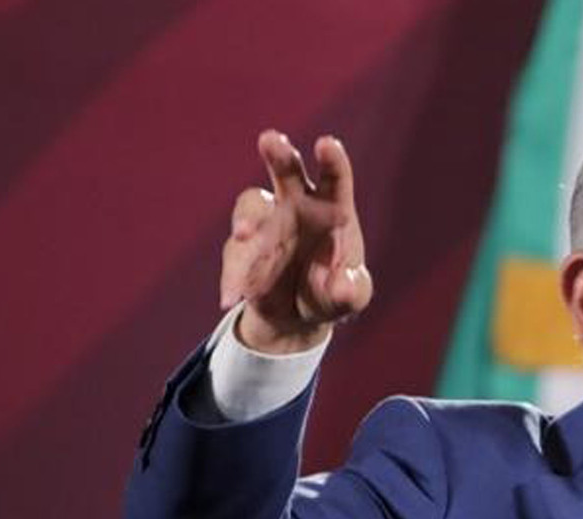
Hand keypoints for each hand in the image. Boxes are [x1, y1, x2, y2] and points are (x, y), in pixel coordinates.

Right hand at [220, 130, 373, 352]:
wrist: (299, 315)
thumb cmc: (333, 292)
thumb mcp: (351, 296)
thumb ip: (351, 290)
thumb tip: (342, 285)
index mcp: (332, 207)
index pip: (335, 177)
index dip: (332, 159)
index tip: (327, 143)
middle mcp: (297, 205)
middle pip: (287, 171)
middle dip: (279, 153)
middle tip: (270, 139)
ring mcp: (266, 223)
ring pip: (251, 205)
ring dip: (246, 216)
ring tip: (244, 235)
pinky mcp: (242, 248)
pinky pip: (234, 255)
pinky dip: (232, 275)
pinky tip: (231, 297)